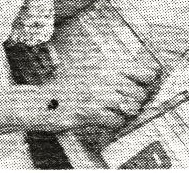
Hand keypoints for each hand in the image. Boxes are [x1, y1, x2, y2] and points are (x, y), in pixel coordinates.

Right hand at [34, 52, 160, 133]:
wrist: (40, 101)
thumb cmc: (63, 86)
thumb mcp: (86, 68)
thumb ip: (110, 70)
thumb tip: (141, 73)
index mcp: (102, 64)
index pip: (140, 70)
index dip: (148, 78)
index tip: (148, 81)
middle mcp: (101, 77)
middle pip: (138, 92)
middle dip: (136, 100)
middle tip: (127, 102)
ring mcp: (95, 95)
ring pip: (131, 107)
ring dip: (127, 112)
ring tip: (117, 110)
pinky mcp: (88, 113)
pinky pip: (116, 121)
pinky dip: (114, 122)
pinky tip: (105, 119)